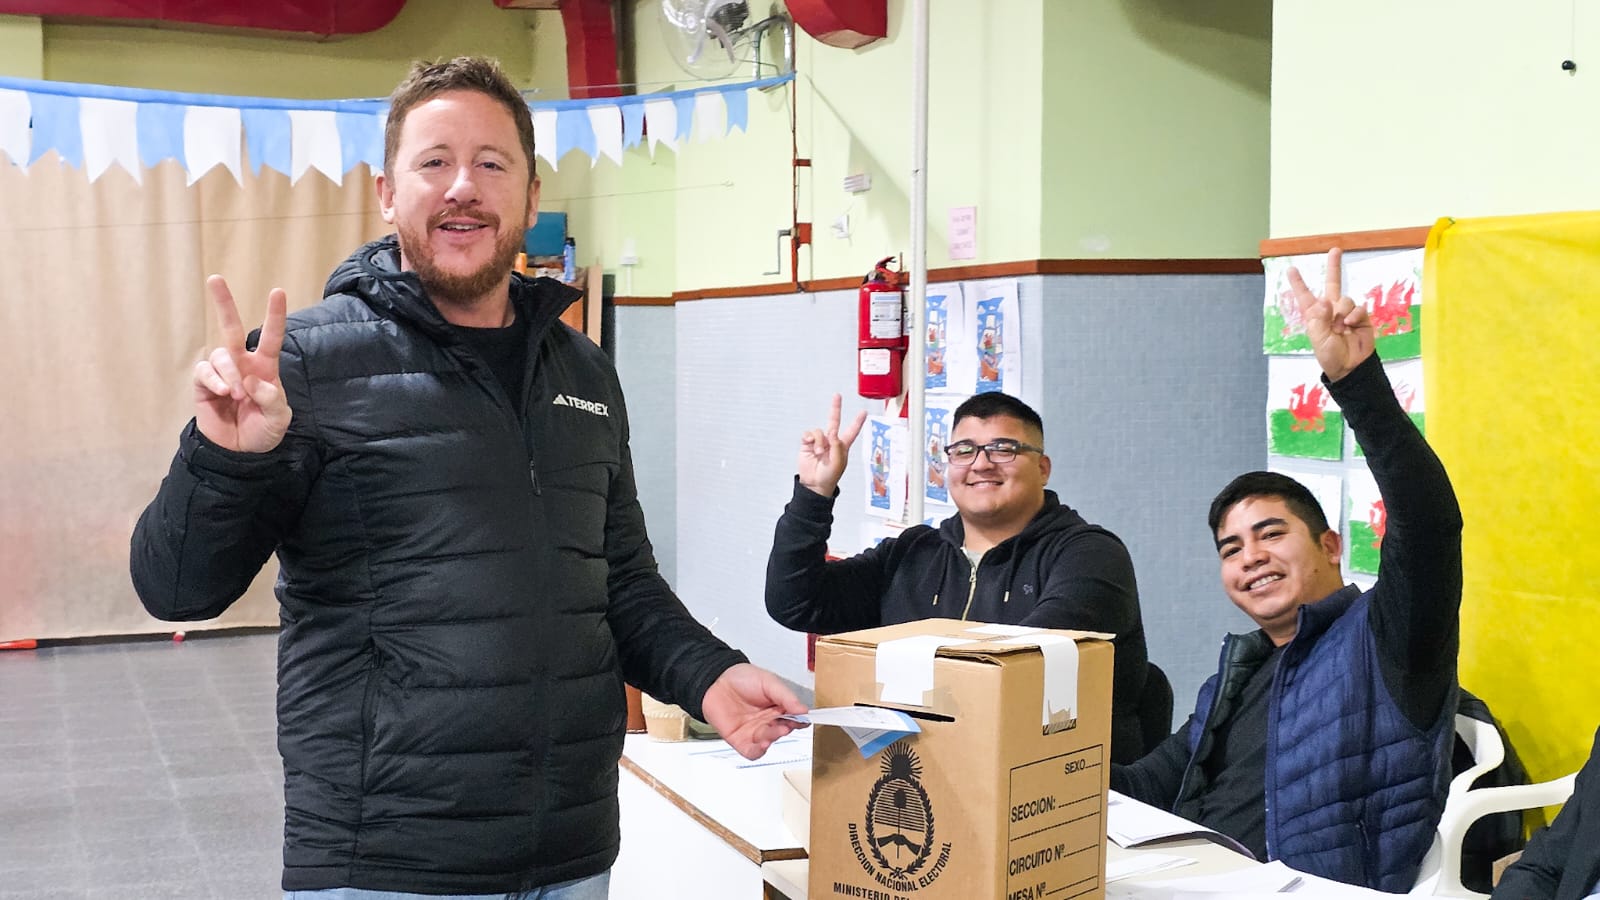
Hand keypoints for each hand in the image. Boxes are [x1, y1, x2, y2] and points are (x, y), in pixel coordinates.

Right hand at [193, 275, 291, 452]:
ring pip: (220, 355)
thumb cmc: (263, 431)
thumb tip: (252, 381)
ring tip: (236, 396)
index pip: (271, 337)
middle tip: (215, 279)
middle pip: (231, 328)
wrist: (241, 453)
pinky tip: (222, 393)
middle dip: (223, 303)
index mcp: (265, 368)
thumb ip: (271, 399)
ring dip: (229, 373)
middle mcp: (242, 365)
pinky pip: (205, 372)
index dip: (274, 315)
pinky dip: (214, 380)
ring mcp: (222, 373)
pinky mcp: (204, 385)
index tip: (277, 291)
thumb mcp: (278, 418)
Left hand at [699, 663, 807, 759]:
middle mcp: (768, 721)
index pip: (795, 718)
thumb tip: (803, 709)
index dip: (800, 720)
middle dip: (785, 728)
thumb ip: (786, 697)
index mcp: (778, 707)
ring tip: (773, 730)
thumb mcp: (769, 682)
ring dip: (773, 738)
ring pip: (769, 741)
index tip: (803, 718)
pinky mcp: (741, 740)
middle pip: (783, 730)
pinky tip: (762, 743)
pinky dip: (759, 751)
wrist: (715, 681)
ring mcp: (755, 732)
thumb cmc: (741, 678)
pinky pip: (752, 752)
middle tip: (787, 724)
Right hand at [797, 393, 865, 496]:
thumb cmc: (829, 477)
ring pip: (819, 431)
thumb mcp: (838, 463)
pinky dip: (809, 438)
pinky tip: (810, 446)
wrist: (814, 485)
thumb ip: (837, 446)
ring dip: (818, 441)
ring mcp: (819, 442)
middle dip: (835, 408)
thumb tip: (832, 432)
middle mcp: (831, 441)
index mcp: (842, 446)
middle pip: (834, 421)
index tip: (863, 412)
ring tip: (818, 452)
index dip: (857, 422)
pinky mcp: (807, 444)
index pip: (852, 431)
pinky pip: (808, 434)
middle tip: (837, 396)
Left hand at [1287, 248, 1374, 382]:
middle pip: (1332, 284)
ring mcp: (1346, 312)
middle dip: (1334, 266)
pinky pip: (1358, 307)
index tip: (1291, 269)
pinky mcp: (1361, 316)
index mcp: (1315, 315)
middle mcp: (1330, 310)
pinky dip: (1354, 315)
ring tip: (1341, 328)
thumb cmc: (1331, 355)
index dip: (1298, 283)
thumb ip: (1320, 319)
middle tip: (1335, 249)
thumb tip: (1325, 301)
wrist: (1351, 366)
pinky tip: (1351, 325)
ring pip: (1345, 299)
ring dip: (1342, 313)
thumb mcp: (1319, 339)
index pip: (1305, 296)